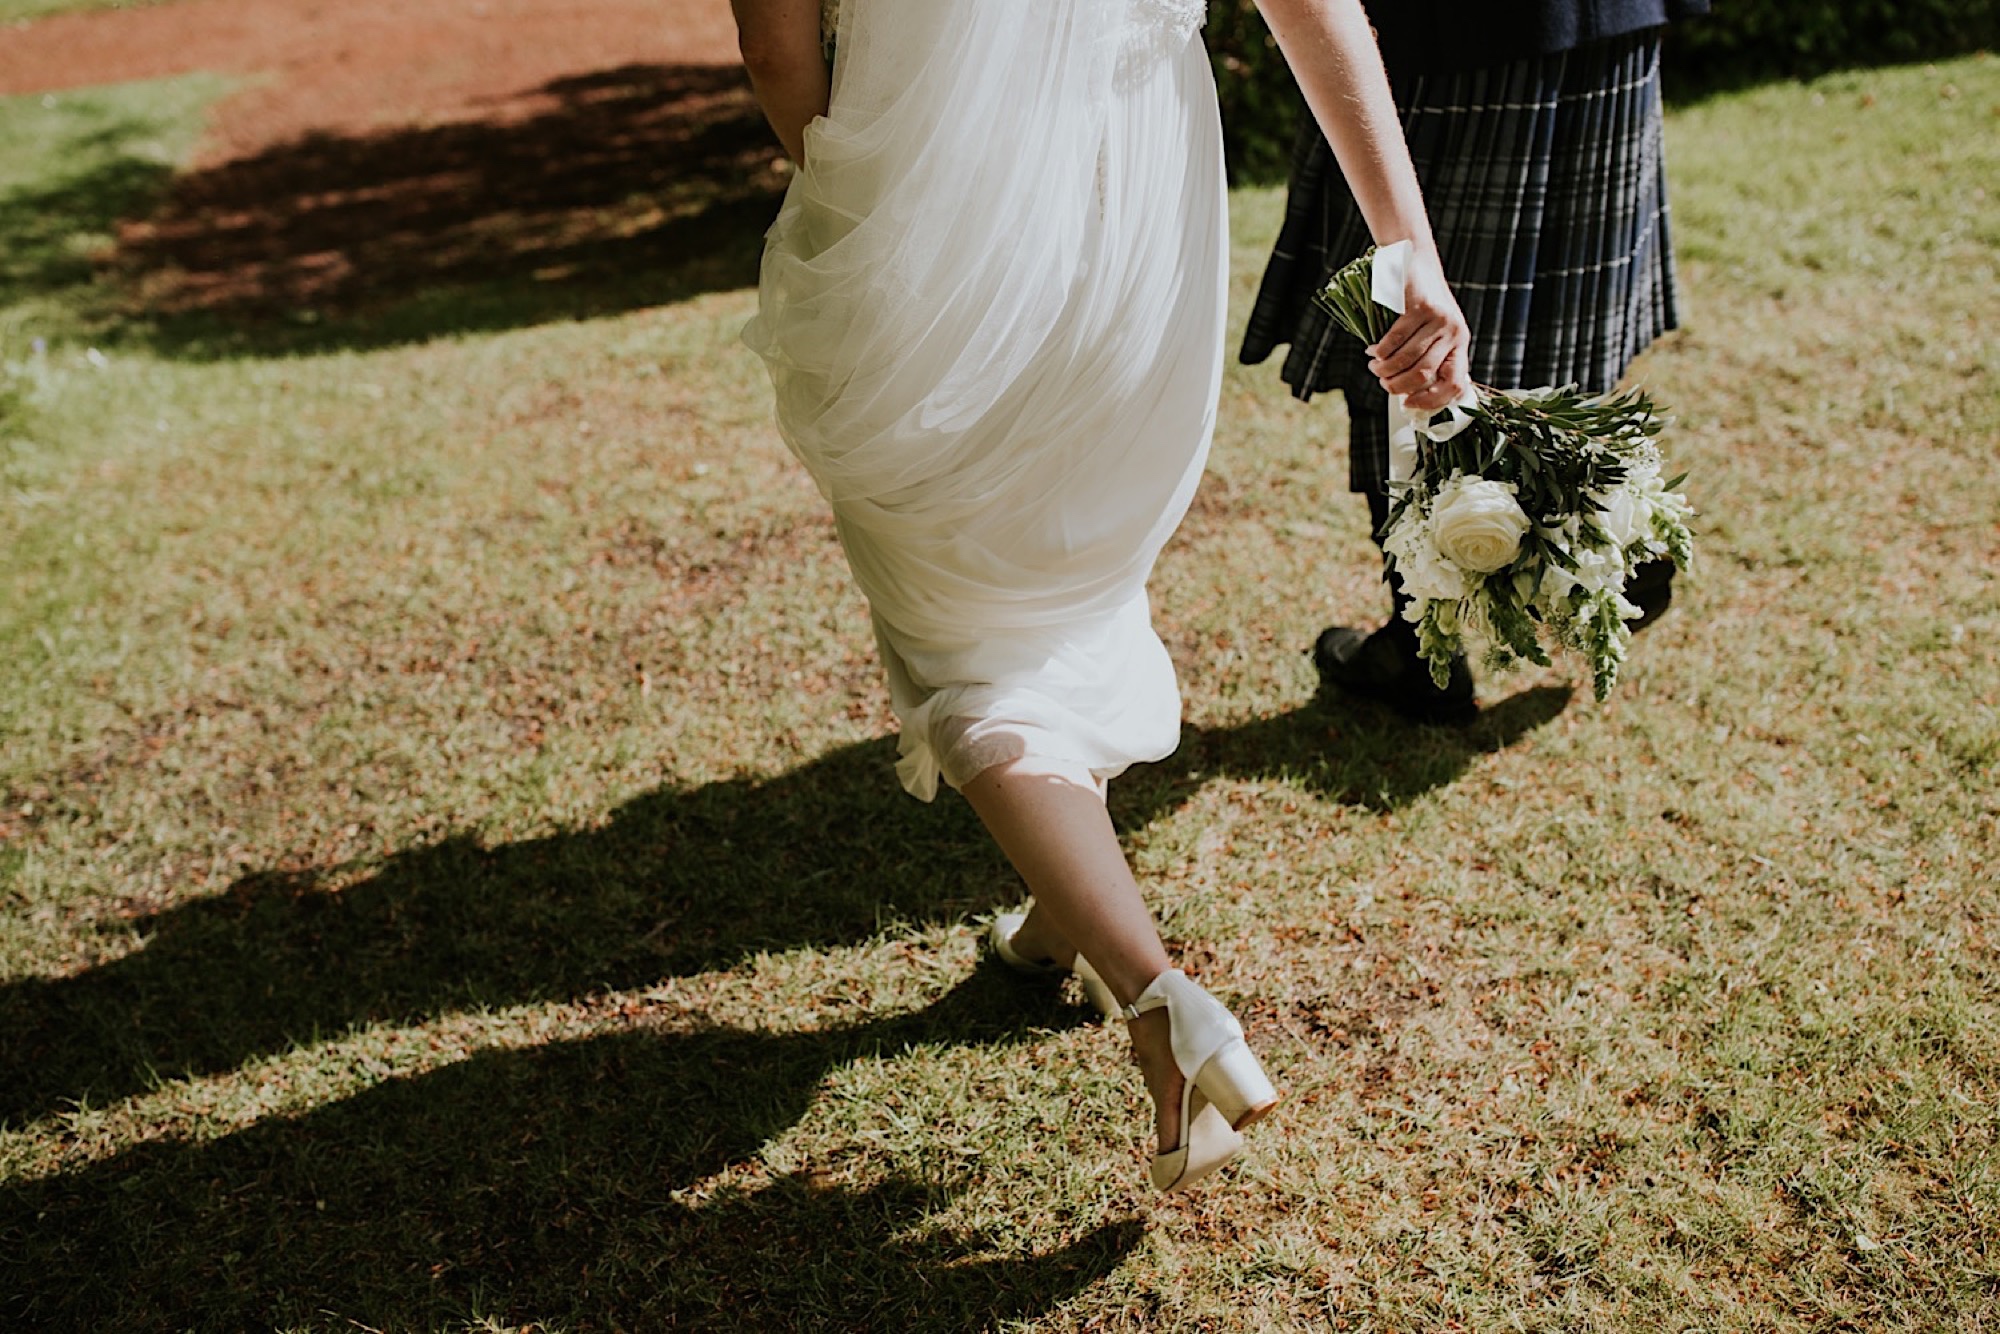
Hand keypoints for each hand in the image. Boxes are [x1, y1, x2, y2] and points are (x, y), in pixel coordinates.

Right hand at [1366, 246, 1472, 412]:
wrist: (1414, 262)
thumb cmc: (1419, 303)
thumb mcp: (1432, 331)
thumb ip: (1427, 357)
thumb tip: (1409, 393)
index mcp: (1460, 344)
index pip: (1454, 383)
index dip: (1431, 400)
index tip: (1409, 404)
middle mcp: (1454, 332)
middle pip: (1424, 374)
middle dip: (1398, 386)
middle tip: (1384, 383)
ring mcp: (1439, 319)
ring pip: (1408, 359)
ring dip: (1385, 370)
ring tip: (1375, 367)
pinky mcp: (1420, 308)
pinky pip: (1395, 340)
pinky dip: (1380, 351)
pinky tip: (1374, 351)